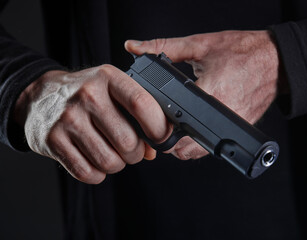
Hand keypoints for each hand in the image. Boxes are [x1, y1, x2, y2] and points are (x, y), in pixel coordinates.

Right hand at [13, 65, 170, 183]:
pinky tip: (95, 161)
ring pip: (109, 162)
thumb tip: (155, 149)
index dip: (158, 127)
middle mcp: (87, 96)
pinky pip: (87, 173)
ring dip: (118, 164)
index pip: (141, 104)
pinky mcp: (53, 140)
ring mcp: (68, 119)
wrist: (40, 96)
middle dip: (137, 153)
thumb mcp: (112, 90)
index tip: (161, 139)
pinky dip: (97, 174)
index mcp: (108, 78)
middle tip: (132, 150)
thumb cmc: (85, 94)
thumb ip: (137, 114)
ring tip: (112, 153)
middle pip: (128, 141)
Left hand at [125, 30, 279, 159]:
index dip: (157, 129)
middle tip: (162, 126)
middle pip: (185, 148)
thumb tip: (133, 47)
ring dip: (184, 146)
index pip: (175, 126)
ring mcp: (232, 125)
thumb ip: (164, 47)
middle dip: (168, 143)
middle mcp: (222, 115)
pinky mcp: (239, 128)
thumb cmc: (243, 51)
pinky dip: (200, 143)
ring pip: (199, 152)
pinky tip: (196, 126)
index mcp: (209, 92)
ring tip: (179, 127)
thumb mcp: (200, 44)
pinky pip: (214, 147)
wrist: (276, 59)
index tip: (150, 122)